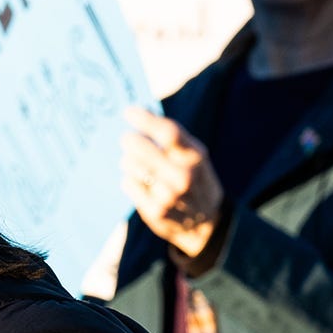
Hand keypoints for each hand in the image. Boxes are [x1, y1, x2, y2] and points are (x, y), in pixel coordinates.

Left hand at [122, 106, 223, 259]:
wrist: (206, 222)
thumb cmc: (194, 178)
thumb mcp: (193, 155)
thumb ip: (172, 136)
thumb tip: (141, 110)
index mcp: (195, 157)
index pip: (168, 132)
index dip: (145, 120)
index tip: (128, 112)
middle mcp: (185, 176)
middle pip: (142, 148)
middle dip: (130, 140)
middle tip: (127, 139)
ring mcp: (170, 195)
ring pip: (130, 165)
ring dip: (128, 161)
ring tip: (135, 164)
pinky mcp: (155, 211)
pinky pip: (128, 184)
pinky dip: (129, 180)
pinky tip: (139, 182)